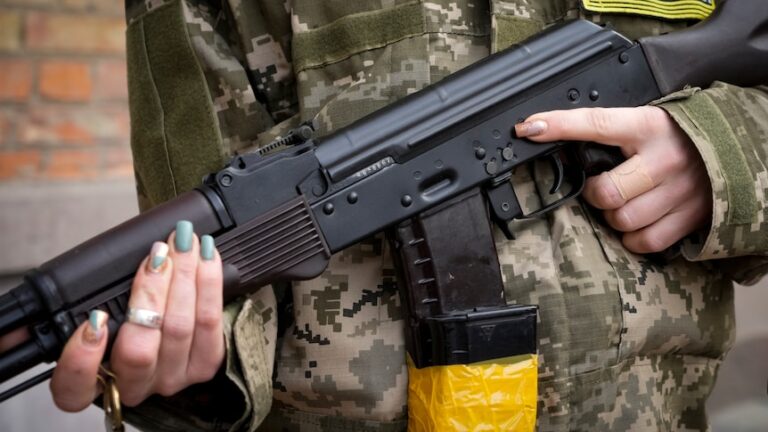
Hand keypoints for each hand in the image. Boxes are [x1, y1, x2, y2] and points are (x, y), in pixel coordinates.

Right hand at [49, 221, 224, 410]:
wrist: (173, 316)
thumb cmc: (123, 312)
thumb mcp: (93, 307)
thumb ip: (68, 311)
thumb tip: (13, 329)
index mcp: (94, 380)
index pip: (75, 387)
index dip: (82, 357)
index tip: (94, 319)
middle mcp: (133, 385)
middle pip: (139, 348)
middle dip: (150, 292)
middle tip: (158, 253)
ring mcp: (171, 377)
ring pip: (178, 330)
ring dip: (184, 278)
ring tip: (184, 244)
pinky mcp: (204, 364)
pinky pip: (209, 324)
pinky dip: (208, 285)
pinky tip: (206, 257)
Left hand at [515, 106, 711, 253]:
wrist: (739, 148)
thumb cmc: (681, 137)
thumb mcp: (648, 123)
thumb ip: (613, 132)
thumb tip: (557, 137)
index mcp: (649, 126)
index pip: (595, 123)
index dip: (559, 125)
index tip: (528, 127)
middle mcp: (665, 159)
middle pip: (606, 192)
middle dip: (596, 194)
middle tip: (604, 186)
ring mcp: (680, 191)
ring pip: (623, 220)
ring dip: (615, 217)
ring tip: (626, 202)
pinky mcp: (691, 217)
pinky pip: (645, 241)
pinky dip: (634, 238)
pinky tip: (639, 221)